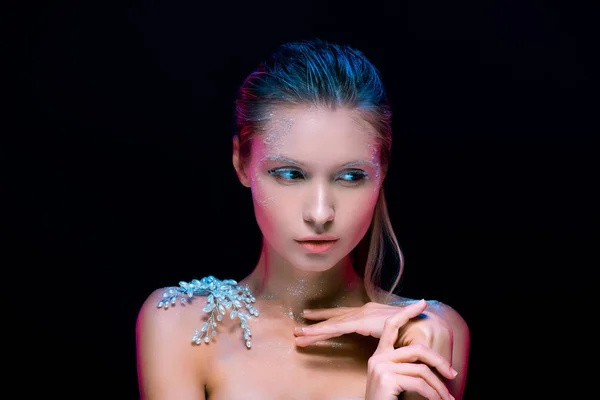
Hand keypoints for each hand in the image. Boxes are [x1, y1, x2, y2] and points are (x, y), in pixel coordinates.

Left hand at [294, 299, 428, 346]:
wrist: (419, 322)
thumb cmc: (409, 327)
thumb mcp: (393, 330)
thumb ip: (384, 332)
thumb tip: (379, 334)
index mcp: (368, 313)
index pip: (343, 316)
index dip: (328, 317)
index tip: (313, 318)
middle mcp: (361, 311)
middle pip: (334, 319)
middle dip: (316, 323)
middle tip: (298, 329)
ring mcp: (359, 315)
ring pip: (331, 324)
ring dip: (313, 330)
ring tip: (298, 335)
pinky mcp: (359, 322)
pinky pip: (335, 328)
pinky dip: (320, 331)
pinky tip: (307, 334)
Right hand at [365, 302, 457, 399]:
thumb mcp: (397, 382)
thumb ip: (408, 368)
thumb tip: (431, 362)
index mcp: (379, 356)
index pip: (392, 326)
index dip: (407, 313)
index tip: (423, 302)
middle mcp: (377, 358)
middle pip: (416, 349)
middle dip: (439, 361)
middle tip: (452, 375)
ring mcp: (380, 367)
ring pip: (422, 369)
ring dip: (439, 387)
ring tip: (447, 399)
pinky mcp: (386, 378)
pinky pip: (420, 383)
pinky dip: (434, 395)